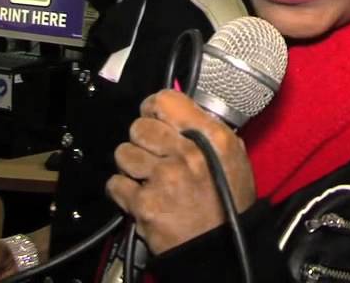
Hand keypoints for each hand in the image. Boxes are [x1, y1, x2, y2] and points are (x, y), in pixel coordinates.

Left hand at [106, 90, 255, 254]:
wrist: (221, 250)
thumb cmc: (229, 205)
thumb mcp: (233, 157)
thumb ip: (207, 130)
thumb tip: (178, 113)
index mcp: (212, 137)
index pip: (165, 100)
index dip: (153, 108)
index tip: (152, 117)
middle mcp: (188, 153)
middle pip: (139, 126)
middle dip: (143, 140)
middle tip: (154, 155)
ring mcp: (164, 178)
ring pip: (123, 153)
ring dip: (132, 166)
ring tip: (148, 178)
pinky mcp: (145, 204)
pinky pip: (116, 183)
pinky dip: (123, 191)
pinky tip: (140, 196)